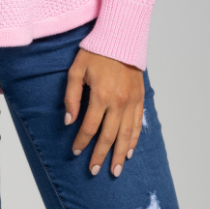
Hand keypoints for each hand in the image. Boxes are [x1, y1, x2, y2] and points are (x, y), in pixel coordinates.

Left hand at [64, 49, 143, 177]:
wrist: (121, 37)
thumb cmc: (96, 52)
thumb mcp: (76, 70)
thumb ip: (72, 96)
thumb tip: (69, 121)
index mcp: (101, 95)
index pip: (89, 127)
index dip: (82, 142)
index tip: (76, 152)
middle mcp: (119, 102)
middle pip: (109, 136)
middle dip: (100, 155)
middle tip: (94, 171)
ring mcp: (132, 101)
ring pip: (126, 135)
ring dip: (120, 154)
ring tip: (115, 170)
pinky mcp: (140, 98)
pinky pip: (138, 124)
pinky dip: (134, 140)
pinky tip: (130, 151)